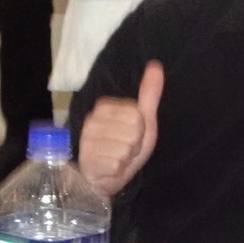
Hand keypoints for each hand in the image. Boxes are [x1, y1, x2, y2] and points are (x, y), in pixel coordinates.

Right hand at [78, 61, 162, 196]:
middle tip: (124, 148)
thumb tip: (156, 66)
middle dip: (134, 144)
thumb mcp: (143, 120)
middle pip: (133, 131)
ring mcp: (87, 141)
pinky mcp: (87, 160)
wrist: (108, 176)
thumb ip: (149, 94)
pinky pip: (116, 164)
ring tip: (117, 157)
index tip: (131, 134)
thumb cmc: (126, 146)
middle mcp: (91, 121)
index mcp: (104, 107)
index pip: (136, 114)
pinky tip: (109, 168)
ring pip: (125, 148)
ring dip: (126, 158)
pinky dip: (118, 169)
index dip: (140, 128)